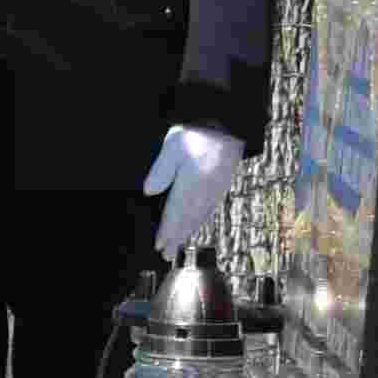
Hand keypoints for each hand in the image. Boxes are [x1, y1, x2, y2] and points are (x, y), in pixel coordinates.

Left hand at [141, 125, 247, 259]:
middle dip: (176, 237)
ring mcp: (216, 187)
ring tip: (178, 244)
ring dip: (188, 231)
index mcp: (193, 182)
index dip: (167, 231)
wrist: (228, 124)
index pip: (176, 212)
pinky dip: (200, 220)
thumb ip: (162, 169)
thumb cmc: (197, 131)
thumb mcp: (174, 144)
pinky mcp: (222, 183)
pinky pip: (210, 207)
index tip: (159, 246)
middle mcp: (206, 189)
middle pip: (188, 219)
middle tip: (166, 254)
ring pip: (200, 215)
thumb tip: (149, 192)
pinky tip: (196, 223)